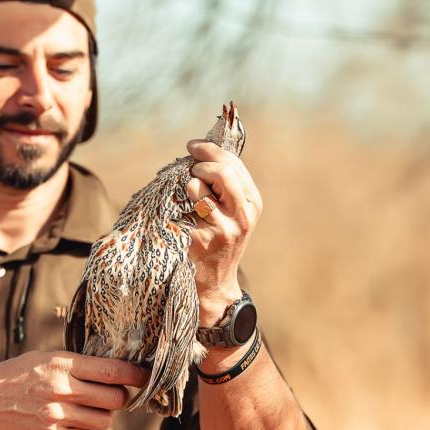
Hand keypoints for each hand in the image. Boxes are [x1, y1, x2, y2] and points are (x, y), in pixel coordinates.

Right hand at [0, 351, 149, 429]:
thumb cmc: (18, 375)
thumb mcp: (46, 358)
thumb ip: (78, 365)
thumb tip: (115, 373)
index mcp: (61, 364)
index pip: (112, 371)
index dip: (135, 375)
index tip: (146, 377)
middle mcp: (60, 389)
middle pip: (113, 399)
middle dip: (119, 398)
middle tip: (112, 396)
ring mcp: (55, 415)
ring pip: (103, 421)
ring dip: (104, 416)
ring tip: (92, 410)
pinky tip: (80, 424)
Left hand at [185, 139, 262, 318]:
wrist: (215, 283)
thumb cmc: (219, 241)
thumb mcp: (233, 213)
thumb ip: (226, 185)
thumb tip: (202, 151)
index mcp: (252, 203)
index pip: (234, 164)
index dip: (210, 150)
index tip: (193, 146)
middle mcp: (242, 215)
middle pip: (221, 172)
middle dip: (200, 163)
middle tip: (189, 168)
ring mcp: (222, 228)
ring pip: (197, 187)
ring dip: (186, 186)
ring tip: (189, 199)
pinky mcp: (201, 239)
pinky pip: (181, 208)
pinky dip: (176, 206)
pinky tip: (182, 216)